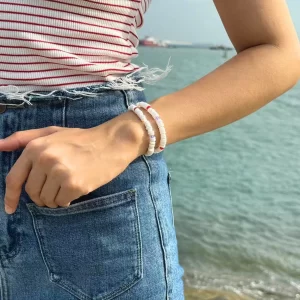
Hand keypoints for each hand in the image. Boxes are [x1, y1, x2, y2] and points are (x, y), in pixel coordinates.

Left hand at [1, 120, 139, 213]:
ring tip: (68, 185)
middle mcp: (46, 159)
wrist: (112, 142)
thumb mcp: (52, 132)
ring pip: (46, 200)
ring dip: (55, 198)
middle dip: (41, 195)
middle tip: (56, 188)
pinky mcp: (75, 185)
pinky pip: (62, 203)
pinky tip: (76, 189)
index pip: (15, 177)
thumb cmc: (82, 139)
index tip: (10, 209)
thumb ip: (25, 138)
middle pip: (32, 192)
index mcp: (36, 147)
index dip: (10, 196)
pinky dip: (66, 200)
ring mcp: (60, 173)